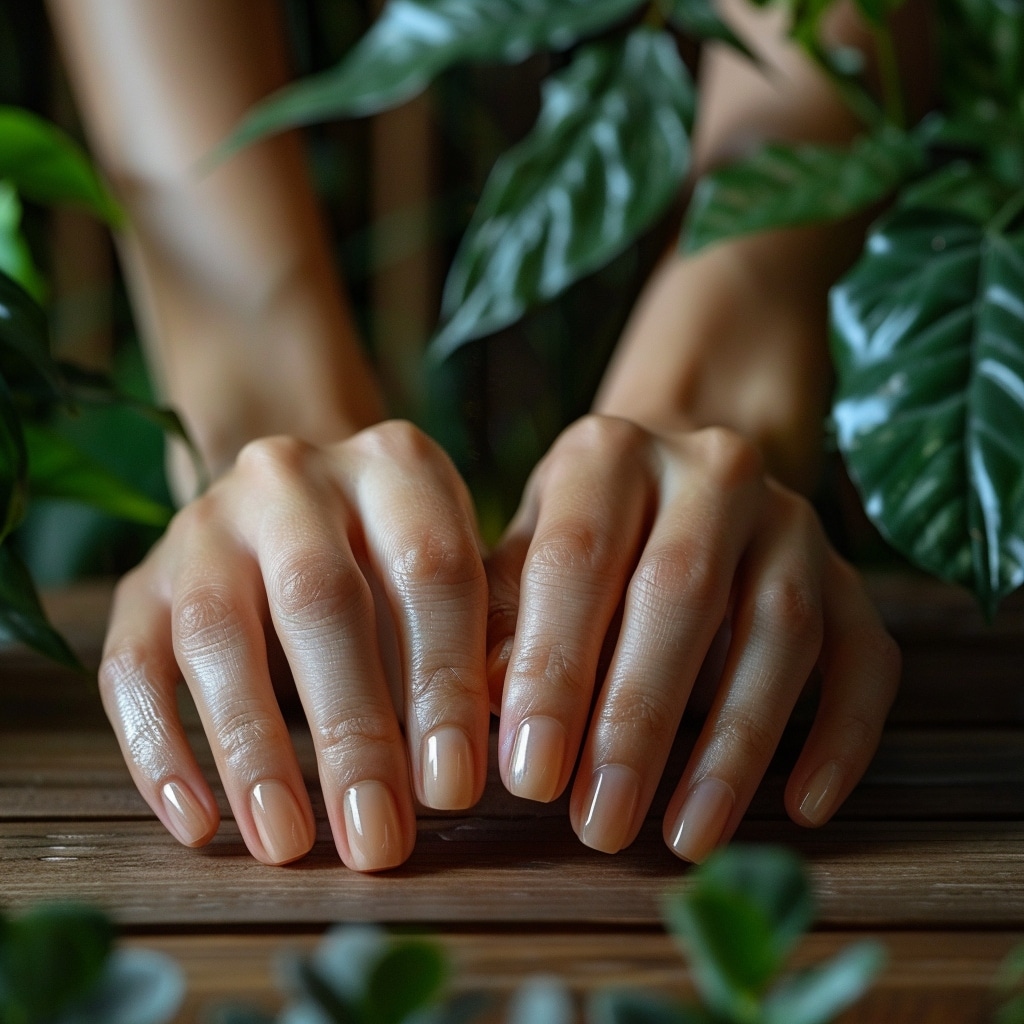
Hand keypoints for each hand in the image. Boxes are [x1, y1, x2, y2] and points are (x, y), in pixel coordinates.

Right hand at [99, 421, 489, 869]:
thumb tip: (500, 737)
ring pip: (217, 632)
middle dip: (352, 730)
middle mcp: (294, 476)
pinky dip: (159, 750)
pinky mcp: (143, 579)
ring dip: (253, 748)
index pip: (431, 568)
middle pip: (320, 600)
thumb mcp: (455, 576)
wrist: (297, 508)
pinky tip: (198, 823)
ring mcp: (207, 522)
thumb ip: (484, 641)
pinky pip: (131, 666)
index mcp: (395, 465)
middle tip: (376, 841)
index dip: (445, 681)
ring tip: (287, 843)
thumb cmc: (398, 566)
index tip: (454, 788)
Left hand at [485, 416, 899, 861]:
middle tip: (603, 824)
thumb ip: (502, 621)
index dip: (553, 671)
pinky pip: (866, 657)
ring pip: (780, 628)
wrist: (677, 479)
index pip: (577, 559)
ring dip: (736, 743)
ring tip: (689, 835)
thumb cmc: (583, 536)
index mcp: (609, 454)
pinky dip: (842, 735)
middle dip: (639, 719)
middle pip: (680, 592)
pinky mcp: (849, 575)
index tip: (532, 778)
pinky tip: (803, 805)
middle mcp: (710, 470)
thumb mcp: (524, 552)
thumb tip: (489, 710)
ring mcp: (792, 520)